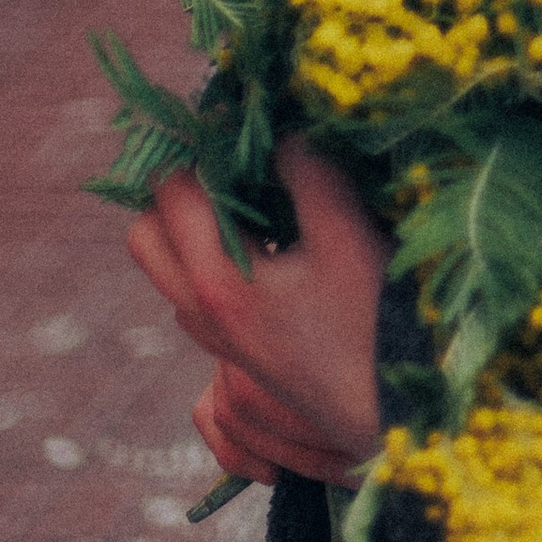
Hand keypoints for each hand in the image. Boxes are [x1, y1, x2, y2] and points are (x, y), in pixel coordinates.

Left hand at [127, 138, 388, 483]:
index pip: (171, 192)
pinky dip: (212, 261)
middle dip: (175, 191)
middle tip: (231, 163)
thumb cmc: (376, 325)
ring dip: (192, 228)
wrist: (395, 419)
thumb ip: (310, 174)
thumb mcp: (349, 237)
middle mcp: (202, 313)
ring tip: (254, 201)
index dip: (197, 147)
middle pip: (145, 235)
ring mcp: (215, 341)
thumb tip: (283, 129)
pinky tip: (271, 249)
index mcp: (218, 280)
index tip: (236, 122)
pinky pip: (195, 296)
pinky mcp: (237, 357)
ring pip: (168, 270)